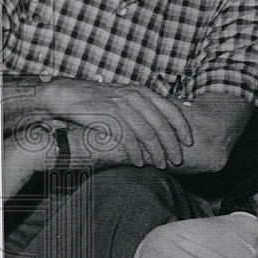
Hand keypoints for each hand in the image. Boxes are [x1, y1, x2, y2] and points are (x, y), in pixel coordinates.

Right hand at [41, 78, 191, 167]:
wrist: (68, 95)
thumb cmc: (99, 100)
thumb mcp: (125, 98)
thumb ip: (144, 108)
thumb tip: (162, 127)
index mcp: (144, 92)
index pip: (172, 110)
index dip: (183, 127)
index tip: (189, 142)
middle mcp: (137, 97)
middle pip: (162, 125)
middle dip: (172, 145)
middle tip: (177, 161)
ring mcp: (123, 106)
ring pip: (147, 133)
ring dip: (156, 152)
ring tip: (160, 165)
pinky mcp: (109, 116)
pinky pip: (128, 138)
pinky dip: (136, 153)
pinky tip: (139, 163)